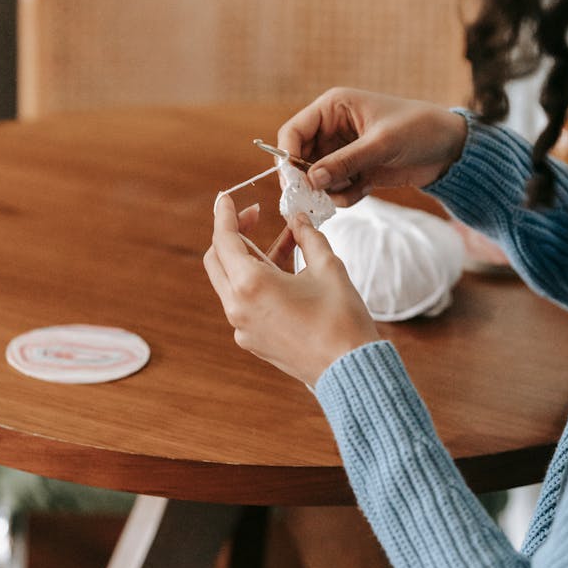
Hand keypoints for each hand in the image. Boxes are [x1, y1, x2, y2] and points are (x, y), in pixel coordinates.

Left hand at [203, 197, 380, 386]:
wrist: (350, 370)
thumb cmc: (341, 319)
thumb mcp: (328, 267)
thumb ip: (308, 237)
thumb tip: (298, 220)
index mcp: (250, 285)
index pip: (223, 239)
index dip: (224, 214)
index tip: (226, 198)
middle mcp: (238, 308)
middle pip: (217, 261)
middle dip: (232, 235)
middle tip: (255, 217)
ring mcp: (243, 328)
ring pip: (230, 283)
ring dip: (249, 259)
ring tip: (284, 244)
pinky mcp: (253, 341)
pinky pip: (244, 304)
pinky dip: (256, 283)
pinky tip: (285, 275)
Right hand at [278, 87, 467, 206]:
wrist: (450, 148)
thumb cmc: (419, 129)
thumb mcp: (381, 144)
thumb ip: (345, 162)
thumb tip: (310, 180)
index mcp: (333, 108)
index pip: (293, 132)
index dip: (287, 157)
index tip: (294, 183)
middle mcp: (332, 129)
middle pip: (299, 159)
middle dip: (308, 180)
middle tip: (318, 198)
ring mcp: (342, 152)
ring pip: (316, 179)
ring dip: (330, 191)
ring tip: (356, 187)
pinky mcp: (354, 171)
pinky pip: (335, 190)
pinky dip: (346, 196)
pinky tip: (367, 188)